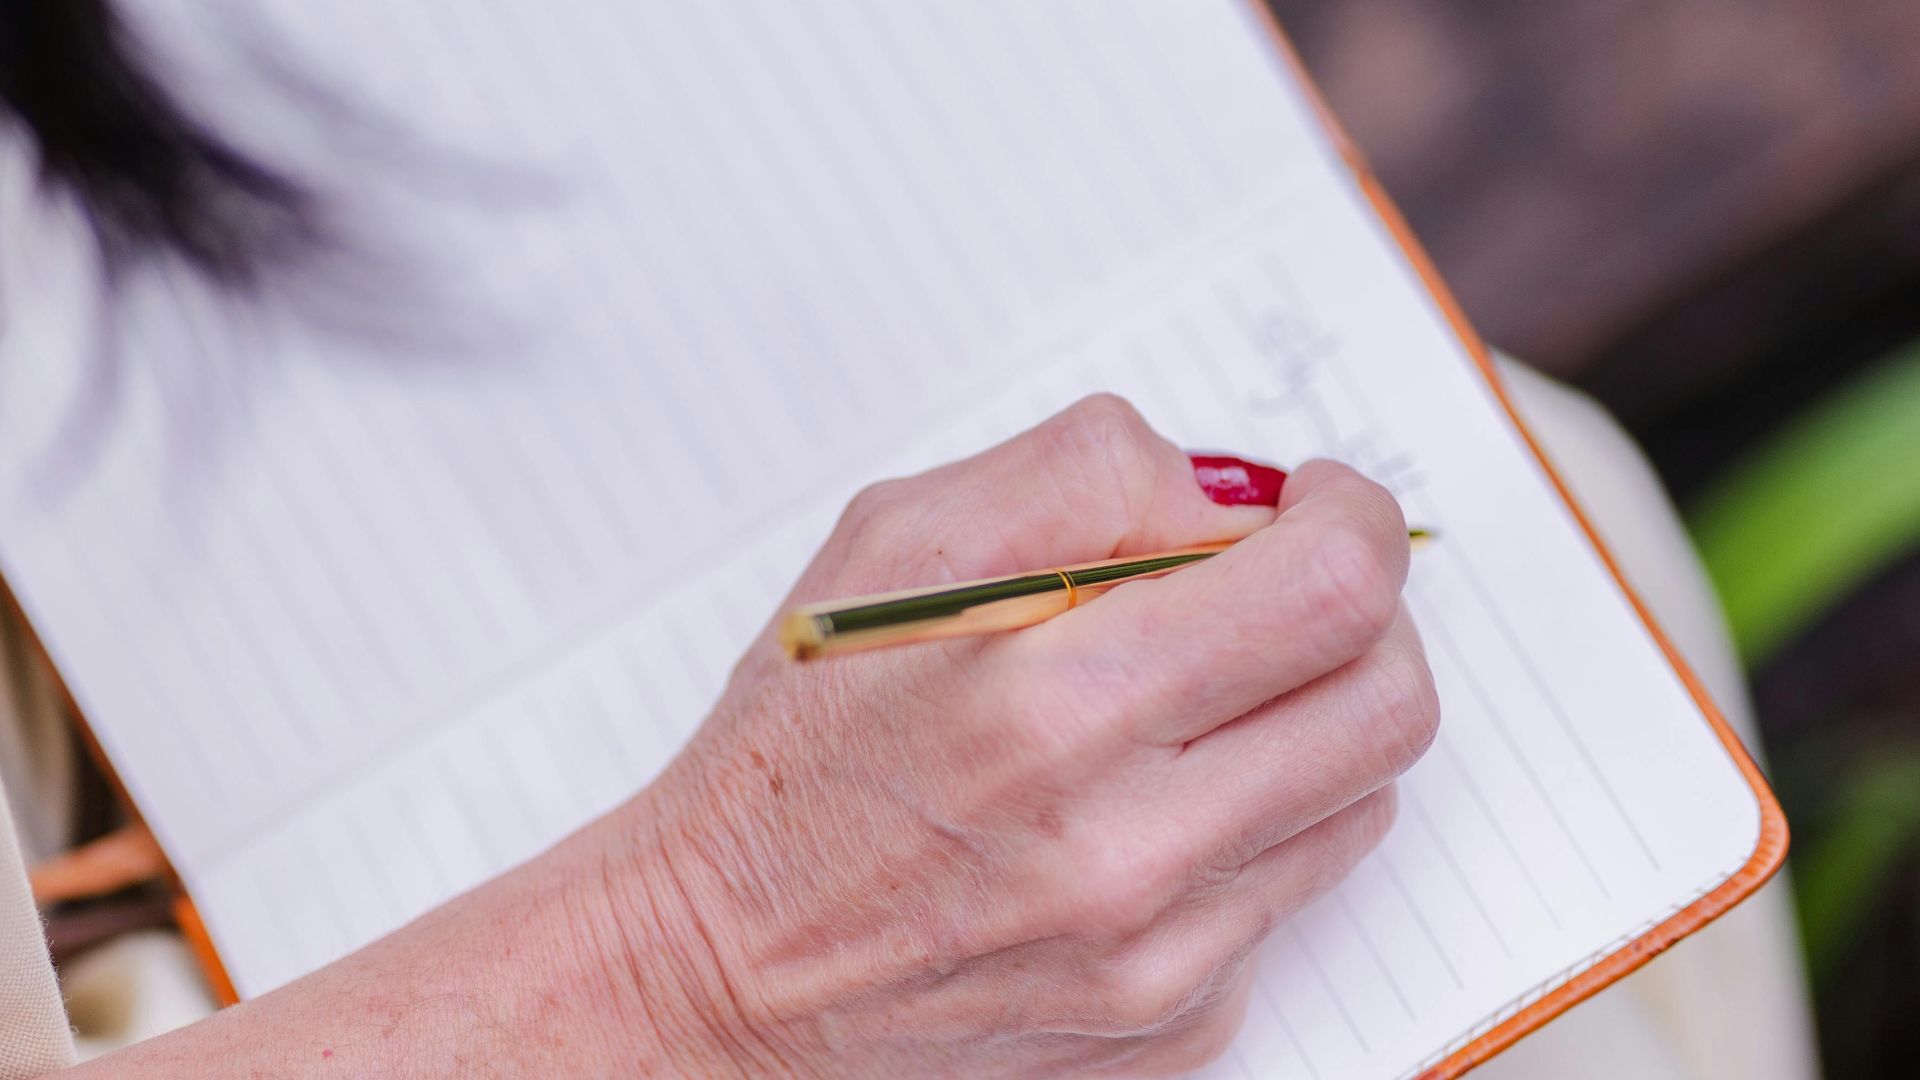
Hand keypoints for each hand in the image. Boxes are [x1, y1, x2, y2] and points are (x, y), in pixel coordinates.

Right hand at [597, 395, 1439, 1076]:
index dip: (1353, 518)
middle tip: (1285, 589)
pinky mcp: (1174, 1021)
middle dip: (1365, 616)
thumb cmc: (795, 752)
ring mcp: (1162, 956)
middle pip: (1389, 701)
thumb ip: (1082, 476)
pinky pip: (1290, 891)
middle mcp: (1128, 850)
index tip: (1317, 505)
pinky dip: (1251, 824)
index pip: (1332, 591)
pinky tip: (1141, 808)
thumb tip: (1238, 498)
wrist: (721, 968)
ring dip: (1309, 717)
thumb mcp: (897, 547)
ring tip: (1192, 701)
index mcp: (1055, 705)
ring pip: (1361, 796)